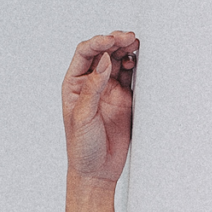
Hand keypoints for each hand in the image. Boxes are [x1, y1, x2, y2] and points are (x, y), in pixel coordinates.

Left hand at [62, 31, 137, 186]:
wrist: (97, 172)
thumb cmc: (82, 150)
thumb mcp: (83, 117)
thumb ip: (93, 88)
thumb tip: (103, 60)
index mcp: (74, 85)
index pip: (85, 54)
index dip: (98, 43)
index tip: (111, 40)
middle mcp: (90, 84)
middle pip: (102, 52)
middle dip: (114, 41)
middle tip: (127, 38)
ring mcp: (108, 90)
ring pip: (117, 60)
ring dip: (125, 50)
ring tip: (134, 45)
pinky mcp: (123, 98)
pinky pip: (130, 75)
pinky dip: (134, 65)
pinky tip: (137, 60)